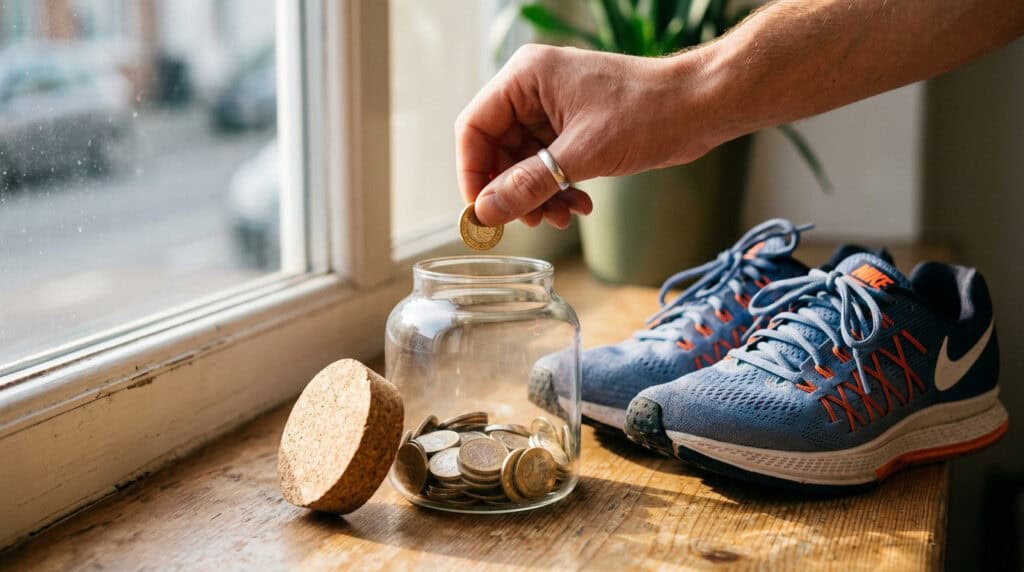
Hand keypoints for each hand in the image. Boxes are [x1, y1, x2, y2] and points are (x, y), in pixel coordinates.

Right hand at [455, 44, 717, 227]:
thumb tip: (487, 210)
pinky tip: (579, 205)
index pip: (474, 127)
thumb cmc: (648, 112)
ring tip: (561, 216)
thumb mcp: (582, 155)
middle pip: (497, 149)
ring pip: (523, 163)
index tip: (482, 211)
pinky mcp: (574, 128)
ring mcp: (554, 109)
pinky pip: (548, 165)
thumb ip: (528, 184)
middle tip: (529, 220)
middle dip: (512, 190)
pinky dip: (557, 188)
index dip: (472, 173)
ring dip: (538, 195)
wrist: (700, 107)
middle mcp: (534, 90)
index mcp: (526, 78)